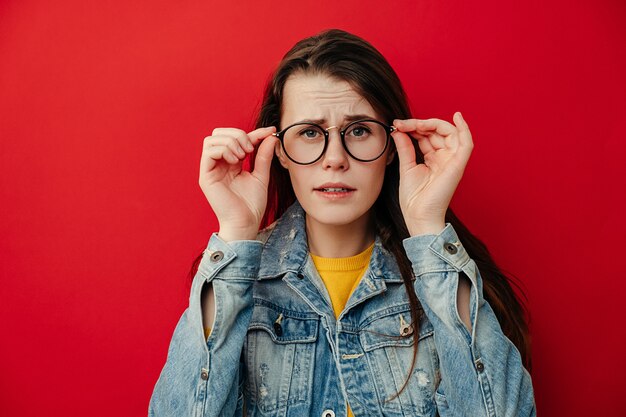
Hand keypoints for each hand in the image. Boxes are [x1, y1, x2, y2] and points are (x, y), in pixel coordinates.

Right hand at [199, 126, 277, 240]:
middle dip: (238, 134)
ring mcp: (210, 169)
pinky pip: (208, 151)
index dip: (254, 132)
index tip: (270, 131)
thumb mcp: (261, 175)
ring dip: (231, 142)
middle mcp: (218, 164)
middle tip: (250, 149)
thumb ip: (263, 155)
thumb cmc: (252, 204)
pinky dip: (224, 150)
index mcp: (230, 162)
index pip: (237, 138)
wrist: (246, 222)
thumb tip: (270, 135)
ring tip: (242, 157)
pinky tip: (235, 162)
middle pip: (219, 132)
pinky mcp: (205, 176)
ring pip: (212, 139)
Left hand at [391, 112, 472, 235]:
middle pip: (438, 131)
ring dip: (433, 124)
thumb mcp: (407, 166)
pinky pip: (467, 143)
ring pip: (450, 132)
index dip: (413, 127)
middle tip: (402, 124)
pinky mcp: (458, 165)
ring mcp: (452, 161)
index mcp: (433, 159)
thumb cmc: (414, 198)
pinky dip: (465, 129)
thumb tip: (398, 129)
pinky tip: (457, 117)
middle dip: (420, 124)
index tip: (397, 125)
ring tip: (416, 124)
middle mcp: (445, 158)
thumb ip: (405, 147)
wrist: (418, 216)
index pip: (427, 135)